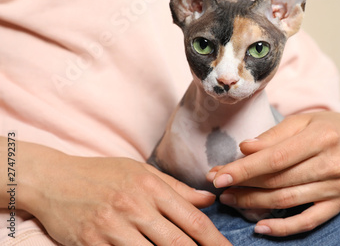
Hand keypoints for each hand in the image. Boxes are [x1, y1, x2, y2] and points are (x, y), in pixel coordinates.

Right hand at [15, 141, 229, 245]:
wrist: (54, 179)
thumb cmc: (102, 173)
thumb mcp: (141, 172)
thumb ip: (177, 188)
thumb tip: (208, 199)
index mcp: (151, 187)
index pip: (192, 220)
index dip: (215, 241)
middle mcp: (135, 207)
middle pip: (177, 243)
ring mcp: (112, 227)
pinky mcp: (91, 243)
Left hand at [206, 111, 339, 236]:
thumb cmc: (326, 127)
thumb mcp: (301, 121)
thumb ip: (273, 135)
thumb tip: (245, 148)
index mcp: (322, 138)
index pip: (276, 158)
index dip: (245, 169)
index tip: (219, 174)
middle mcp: (332, 164)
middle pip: (278, 180)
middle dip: (243, 185)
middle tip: (218, 186)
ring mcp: (337, 187)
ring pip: (287, 200)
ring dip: (254, 203)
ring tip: (231, 199)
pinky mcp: (339, 204)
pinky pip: (308, 221)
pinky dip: (283, 228)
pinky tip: (260, 227)